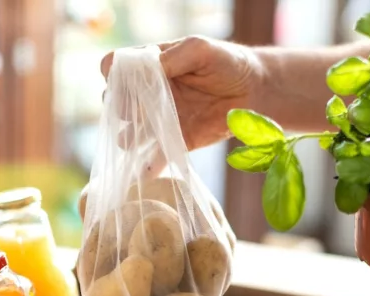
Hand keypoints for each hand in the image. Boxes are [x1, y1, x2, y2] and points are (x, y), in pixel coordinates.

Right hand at [100, 36, 263, 150]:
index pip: (115, 68)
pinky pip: (159, 154)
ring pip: (132, 131)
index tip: (125, 83)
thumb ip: (174, 57)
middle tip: (132, 113)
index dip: (114, 76)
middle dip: (119, 108)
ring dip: (128, 137)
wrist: (255, 91)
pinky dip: (150, 164)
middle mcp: (151, 93)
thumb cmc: (228, 62)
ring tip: (131, 140)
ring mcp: (163, 118)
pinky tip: (144, 172)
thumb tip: (148, 70)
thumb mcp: (200, 49)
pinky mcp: (179, 140)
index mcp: (151, 65)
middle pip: (118, 101)